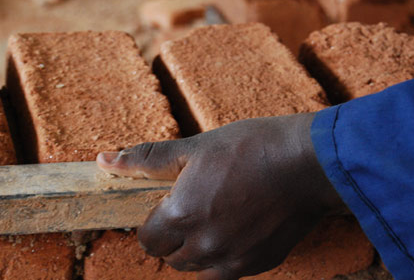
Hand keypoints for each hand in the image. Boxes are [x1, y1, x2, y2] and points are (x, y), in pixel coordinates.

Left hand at [97, 113, 345, 279]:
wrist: (308, 162)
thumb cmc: (250, 148)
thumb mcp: (193, 147)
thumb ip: (146, 159)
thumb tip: (105, 161)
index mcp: (182, 216)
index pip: (148, 240)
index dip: (152, 223)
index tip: (166, 206)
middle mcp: (204, 246)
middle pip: (171, 259)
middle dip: (172, 239)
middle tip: (189, 211)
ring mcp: (234, 259)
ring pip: (198, 270)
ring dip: (195, 253)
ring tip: (211, 221)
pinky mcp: (260, 264)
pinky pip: (227, 273)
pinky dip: (223, 259)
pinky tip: (235, 231)